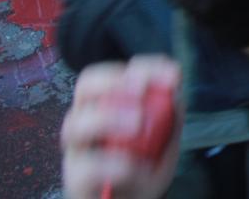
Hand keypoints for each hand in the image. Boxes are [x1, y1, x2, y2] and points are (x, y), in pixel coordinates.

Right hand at [60, 56, 182, 198]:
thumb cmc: (146, 168)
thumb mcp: (166, 139)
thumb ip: (171, 115)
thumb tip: (174, 92)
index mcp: (108, 105)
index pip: (117, 73)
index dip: (143, 67)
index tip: (173, 76)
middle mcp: (87, 122)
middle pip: (85, 86)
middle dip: (113, 81)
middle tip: (142, 92)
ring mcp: (78, 151)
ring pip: (74, 125)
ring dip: (108, 118)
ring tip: (137, 124)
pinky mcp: (76, 180)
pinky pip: (86, 167)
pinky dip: (114, 164)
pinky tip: (135, 167)